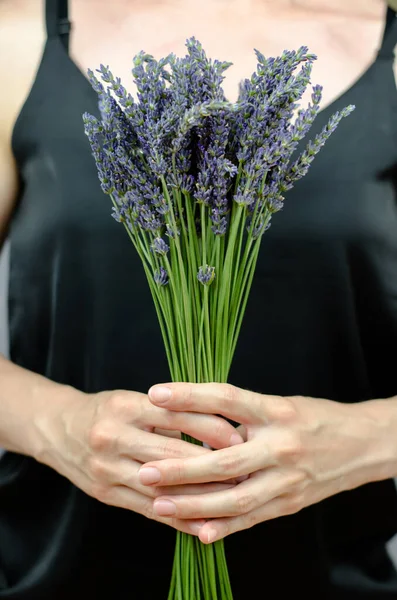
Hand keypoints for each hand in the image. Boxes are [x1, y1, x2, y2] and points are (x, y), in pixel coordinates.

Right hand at [36, 386, 242, 534]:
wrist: (58, 429)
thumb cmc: (106, 411)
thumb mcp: (134, 399)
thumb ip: (170, 412)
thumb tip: (220, 425)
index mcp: (126, 407)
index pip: (176, 415)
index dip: (210, 426)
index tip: (238, 435)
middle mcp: (114, 437)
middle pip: (171, 453)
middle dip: (212, 463)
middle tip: (244, 468)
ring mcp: (107, 469)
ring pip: (162, 487)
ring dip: (200, 494)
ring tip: (231, 497)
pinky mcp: (106, 494)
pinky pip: (148, 509)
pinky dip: (177, 518)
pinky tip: (202, 522)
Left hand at [140, 382, 382, 542]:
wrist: (362, 443)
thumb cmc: (315, 418)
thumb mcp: (281, 404)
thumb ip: (243, 414)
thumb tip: (197, 420)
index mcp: (276, 411)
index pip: (227, 399)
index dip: (189, 396)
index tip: (156, 394)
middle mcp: (281, 446)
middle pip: (225, 460)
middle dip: (181, 468)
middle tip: (146, 471)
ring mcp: (287, 479)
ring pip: (235, 498)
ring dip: (194, 505)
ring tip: (159, 505)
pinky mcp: (290, 503)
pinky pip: (253, 518)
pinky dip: (225, 528)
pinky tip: (199, 532)